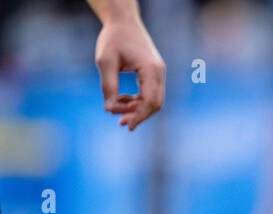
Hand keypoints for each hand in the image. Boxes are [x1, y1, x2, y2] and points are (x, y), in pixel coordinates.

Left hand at [95, 15, 164, 129]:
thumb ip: (108, 85)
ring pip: (154, 101)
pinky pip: (150, 94)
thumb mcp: (105, 61)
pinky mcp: (154, 74)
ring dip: (138, 109)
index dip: (139, 116)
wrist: (123, 21)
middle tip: (122, 124)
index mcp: (151, 69)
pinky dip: (138, 100)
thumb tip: (109, 109)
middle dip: (139, 115)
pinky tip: (123, 99)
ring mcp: (159, 74)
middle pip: (156, 104)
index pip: (150, 101)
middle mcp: (159, 73)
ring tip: (117, 111)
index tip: (126, 125)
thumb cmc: (113, 38)